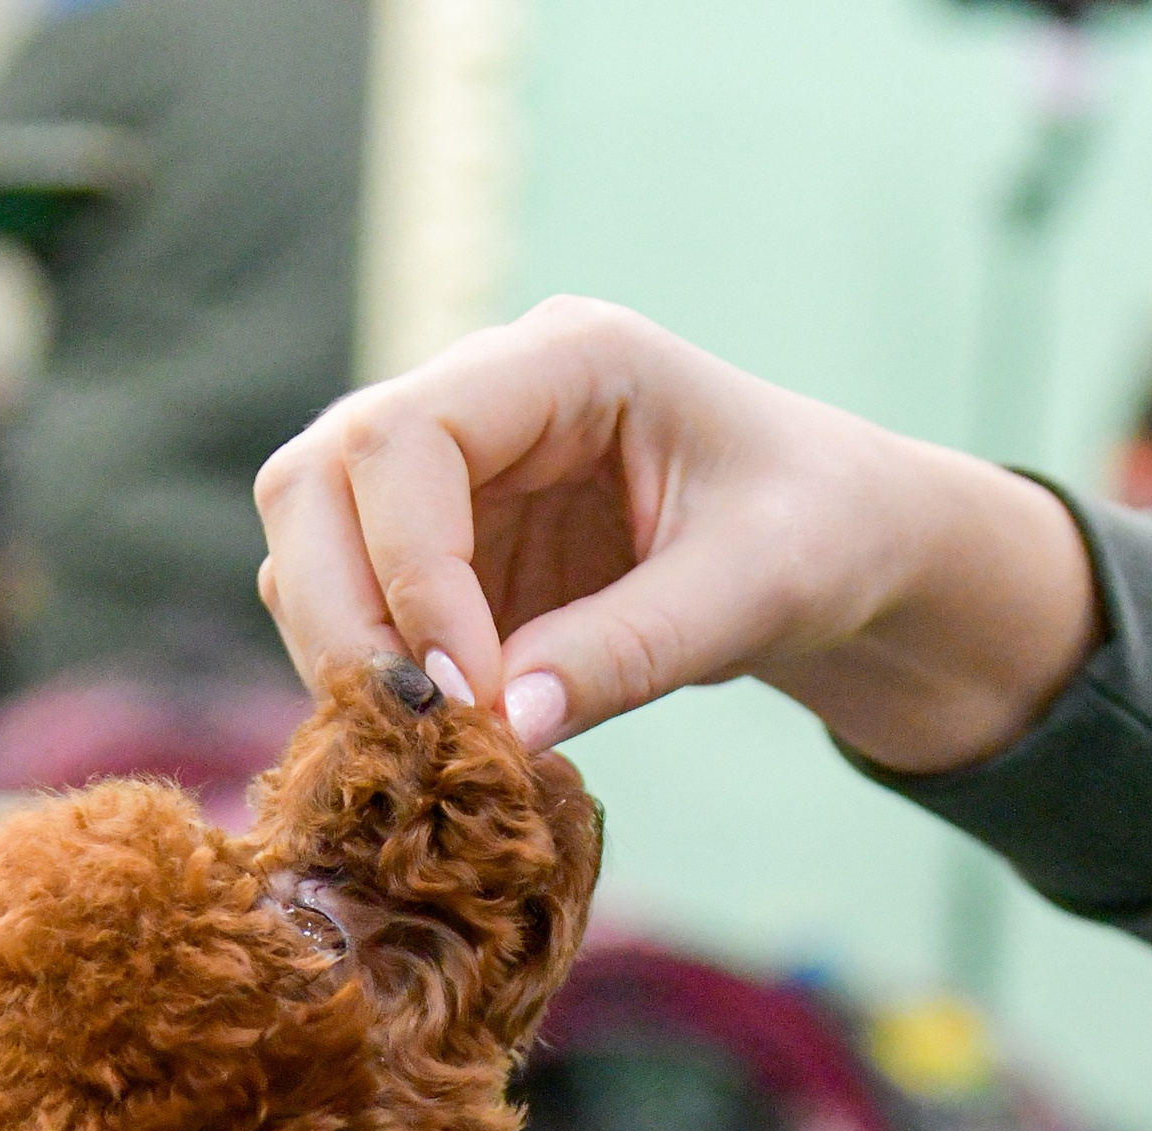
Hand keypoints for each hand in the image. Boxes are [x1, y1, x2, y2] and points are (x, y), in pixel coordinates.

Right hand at [256, 295, 1102, 779]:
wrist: (840, 549)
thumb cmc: (821, 537)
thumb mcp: (758, 591)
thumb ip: (636, 651)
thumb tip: (508, 728)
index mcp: (567, 360)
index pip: (405, 437)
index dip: (408, 574)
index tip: (471, 696)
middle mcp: (487, 397)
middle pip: (318, 479)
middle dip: (338, 615)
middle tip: (407, 737)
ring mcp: (456, 477)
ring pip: (311, 544)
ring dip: (342, 654)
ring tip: (428, 748)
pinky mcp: (448, 555)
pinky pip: (356, 611)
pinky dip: (370, 682)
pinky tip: (438, 743)